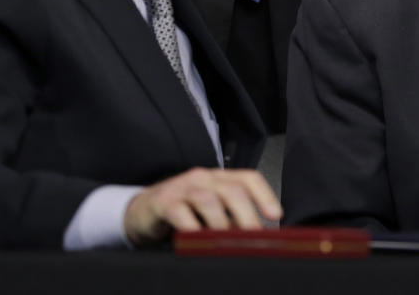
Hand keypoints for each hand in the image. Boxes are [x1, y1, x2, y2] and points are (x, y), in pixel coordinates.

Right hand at [124, 167, 282, 245]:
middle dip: (247, 215)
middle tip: (254, 237)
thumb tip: (258, 236)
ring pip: (209, 200)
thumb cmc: (182, 210)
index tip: (275, 215)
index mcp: (219, 178)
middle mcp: (203, 178)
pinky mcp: (163, 202)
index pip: (248, 178)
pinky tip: (199, 240)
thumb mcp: (211, 210)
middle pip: (232, 190)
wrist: (143, 210)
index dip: (264, 195)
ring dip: (221, 223)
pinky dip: (192, 228)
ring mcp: (182, 188)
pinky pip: (181, 213)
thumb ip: (232, 217)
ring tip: (227, 242)